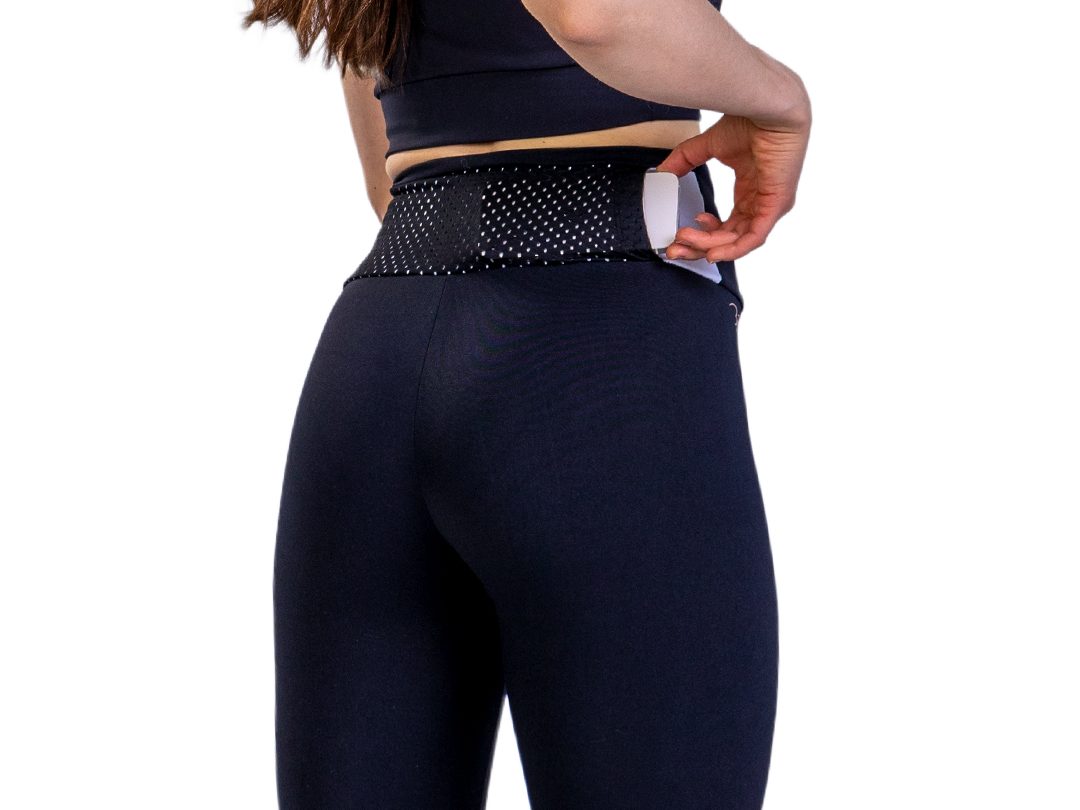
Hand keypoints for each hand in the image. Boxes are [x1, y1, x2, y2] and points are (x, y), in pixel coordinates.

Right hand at [654, 110, 810, 261]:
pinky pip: (754, 238)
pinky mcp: (776, 205)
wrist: (769, 107)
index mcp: (750, 191)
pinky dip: (732, 249)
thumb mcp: (709, 145)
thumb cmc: (751, 120)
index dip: (702, 235)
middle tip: (675, 248)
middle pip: (729, 239)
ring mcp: (770, 206)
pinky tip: (712, 252)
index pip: (726, 227)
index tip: (679, 233)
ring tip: (684, 240)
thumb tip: (663, 172)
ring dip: (708, 245)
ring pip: (738, 241)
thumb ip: (685, 160)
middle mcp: (760, 203)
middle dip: (699, 246)